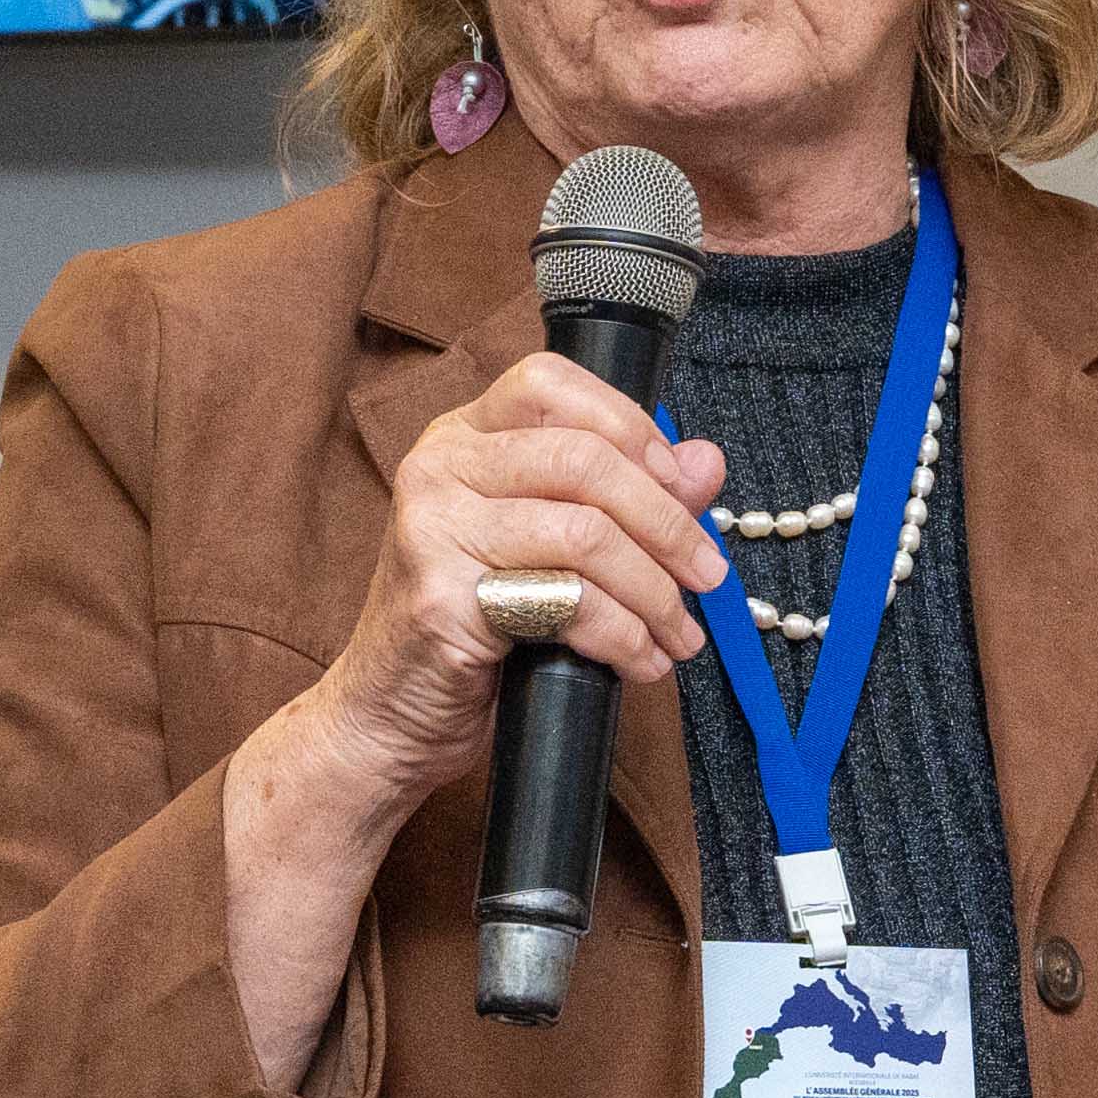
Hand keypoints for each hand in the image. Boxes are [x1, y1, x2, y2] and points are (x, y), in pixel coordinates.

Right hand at [296, 353, 733, 803]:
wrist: (388, 713)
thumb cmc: (472, 626)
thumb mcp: (549, 547)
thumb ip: (627, 496)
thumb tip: (705, 461)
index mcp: (462, 438)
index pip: (550, 384)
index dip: (629, 425)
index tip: (682, 486)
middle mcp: (438, 468)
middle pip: (584, 460)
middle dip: (668, 524)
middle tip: (708, 576)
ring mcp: (432, 529)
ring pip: (584, 534)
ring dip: (654, 593)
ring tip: (679, 636)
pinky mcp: (442, 597)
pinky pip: (564, 604)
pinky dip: (622, 637)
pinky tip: (639, 662)